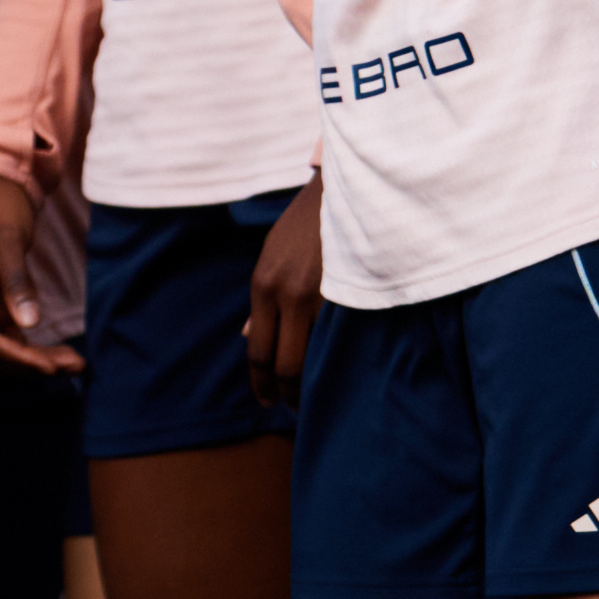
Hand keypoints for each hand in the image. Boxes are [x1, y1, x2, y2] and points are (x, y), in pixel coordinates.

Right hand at [0, 171, 84, 378]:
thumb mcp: (7, 243)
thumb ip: (17, 284)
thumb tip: (29, 324)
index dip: (20, 357)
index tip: (53, 366)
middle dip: (32, 363)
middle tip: (75, 366)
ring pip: (4, 346)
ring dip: (36, 358)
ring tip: (75, 363)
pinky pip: (11, 333)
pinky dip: (33, 345)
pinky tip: (60, 351)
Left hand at [243, 175, 323, 409]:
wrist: (341, 191)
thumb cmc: (305, 224)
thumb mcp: (272, 257)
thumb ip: (262, 300)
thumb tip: (248, 337)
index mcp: (263, 286)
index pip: (258, 351)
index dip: (262, 383)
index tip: (267, 400)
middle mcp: (286, 295)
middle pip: (284, 364)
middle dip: (287, 393)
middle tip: (292, 408)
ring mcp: (319, 294)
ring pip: (314, 356)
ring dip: (313, 381)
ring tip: (317, 394)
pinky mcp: (350, 291)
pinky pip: (341, 338)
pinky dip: (338, 358)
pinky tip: (341, 368)